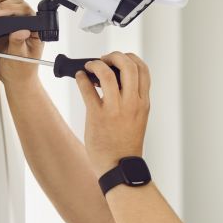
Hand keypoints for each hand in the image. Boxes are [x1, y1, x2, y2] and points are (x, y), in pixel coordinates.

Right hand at [0, 0, 43, 86]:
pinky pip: (0, 6)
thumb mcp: (20, 59)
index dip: (11, 9)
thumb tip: (20, 31)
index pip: (26, 12)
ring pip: (10, 0)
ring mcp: (16, 21)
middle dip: (2, 4)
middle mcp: (28, 23)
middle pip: (18, 2)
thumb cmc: (22, 69)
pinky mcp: (4, 22)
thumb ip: (19, 44)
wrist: (14, 77)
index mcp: (36, 30)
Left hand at [75, 52, 150, 177]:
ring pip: (106, 73)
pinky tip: (80, 78)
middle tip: (104, 59)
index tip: (119, 60)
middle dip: (114, 55)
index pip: (143, 69)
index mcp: (143, 103)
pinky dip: (81, 78)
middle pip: (128, 65)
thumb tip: (117, 80)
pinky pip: (87, 89)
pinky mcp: (97, 116)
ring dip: (95, 64)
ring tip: (90, 66)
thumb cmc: (126, 144)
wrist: (119, 166)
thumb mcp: (138, 118)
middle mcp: (131, 104)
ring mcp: (115, 110)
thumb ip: (132, 100)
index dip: (130, 58)